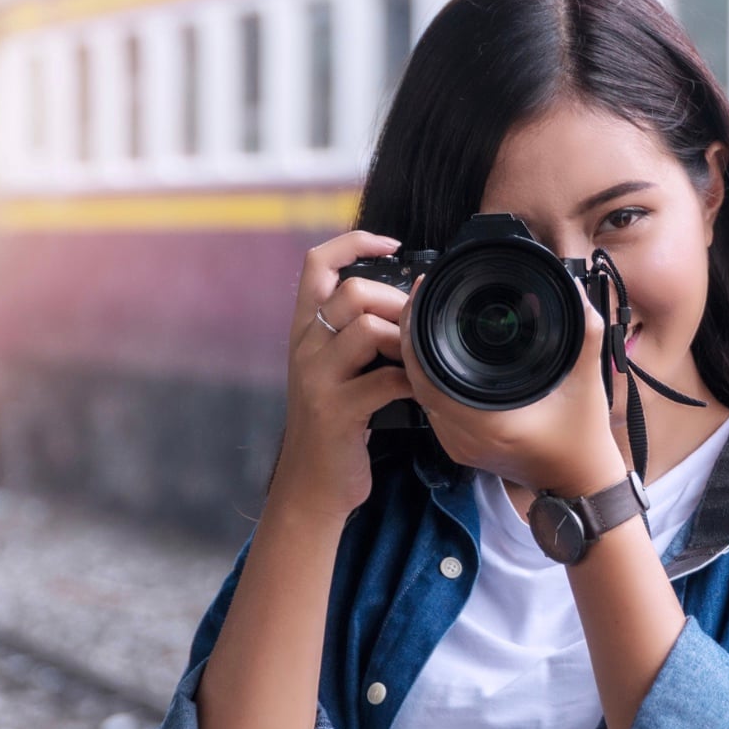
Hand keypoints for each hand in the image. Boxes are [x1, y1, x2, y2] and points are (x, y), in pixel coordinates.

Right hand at [269, 231, 414, 519]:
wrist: (312, 486)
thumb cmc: (336, 425)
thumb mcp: (335, 370)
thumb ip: (355, 335)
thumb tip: (406, 299)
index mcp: (305, 331)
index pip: (316, 263)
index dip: (354, 242)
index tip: (392, 244)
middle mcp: (304, 348)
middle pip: (352, 291)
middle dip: (395, 301)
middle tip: (416, 327)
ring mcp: (317, 379)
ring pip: (366, 329)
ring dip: (405, 339)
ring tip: (420, 358)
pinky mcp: (336, 411)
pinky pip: (385, 380)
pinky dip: (415, 382)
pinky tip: (424, 392)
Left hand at [398, 275, 627, 497]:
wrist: (579, 485)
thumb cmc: (584, 439)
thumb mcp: (588, 382)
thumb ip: (586, 333)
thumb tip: (575, 291)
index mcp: (490, 423)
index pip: (429, 375)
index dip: (417, 334)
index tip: (423, 297)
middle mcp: (466, 437)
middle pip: (417, 382)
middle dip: (413, 338)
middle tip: (421, 300)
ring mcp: (459, 445)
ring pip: (421, 395)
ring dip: (418, 359)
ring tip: (426, 320)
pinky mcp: (460, 447)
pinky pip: (432, 407)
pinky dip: (430, 379)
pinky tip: (437, 354)